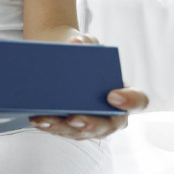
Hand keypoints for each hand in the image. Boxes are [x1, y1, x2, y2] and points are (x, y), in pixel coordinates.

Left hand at [29, 33, 150, 139]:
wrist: (61, 58)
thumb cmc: (82, 53)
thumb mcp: (86, 43)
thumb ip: (86, 41)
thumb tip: (75, 42)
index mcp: (125, 92)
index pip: (138, 101)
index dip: (130, 101)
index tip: (113, 96)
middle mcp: (112, 113)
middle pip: (107, 125)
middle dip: (90, 124)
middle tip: (74, 119)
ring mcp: (92, 122)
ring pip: (80, 132)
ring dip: (62, 128)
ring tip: (45, 120)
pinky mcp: (71, 125)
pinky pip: (62, 130)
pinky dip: (49, 126)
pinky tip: (36, 119)